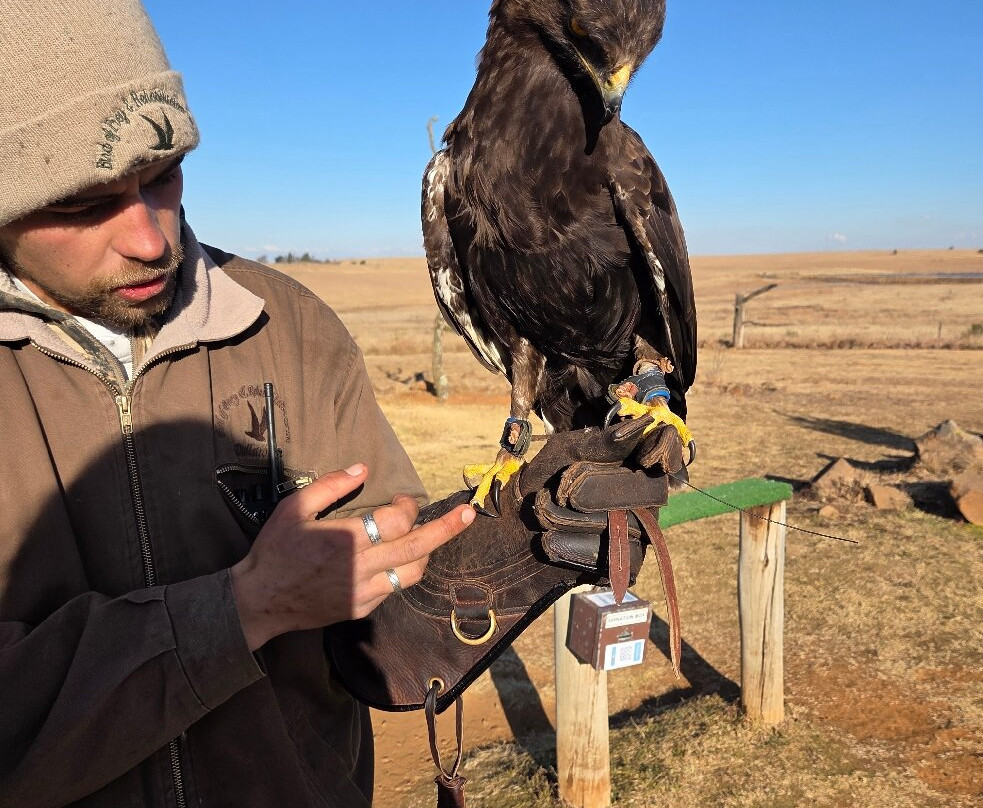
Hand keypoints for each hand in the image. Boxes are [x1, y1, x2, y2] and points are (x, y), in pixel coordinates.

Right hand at [230, 464, 474, 649]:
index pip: (397, 520)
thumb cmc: (275, 550)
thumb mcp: (294, 507)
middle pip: (418, 548)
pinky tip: (393, 561)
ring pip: (412, 573)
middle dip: (448, 529)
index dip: (408, 506)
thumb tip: (363, 467)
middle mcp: (362, 567)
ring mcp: (364, 592)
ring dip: (424, 553)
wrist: (258, 602)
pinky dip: (400, 573)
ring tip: (424, 539)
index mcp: (348, 539)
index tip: (402, 500)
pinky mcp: (361, 609)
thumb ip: (331, 485)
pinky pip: (394, 590)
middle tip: (469, 514)